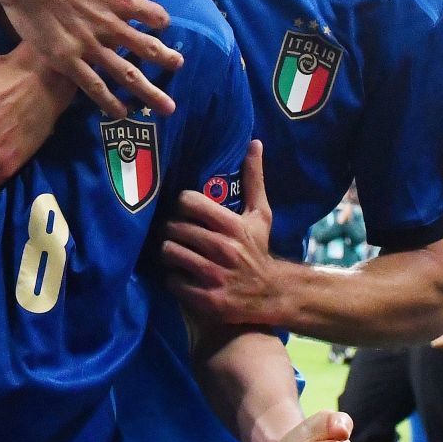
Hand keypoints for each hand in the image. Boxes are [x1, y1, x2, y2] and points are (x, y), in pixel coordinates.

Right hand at [0, 0, 180, 119]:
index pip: (155, 17)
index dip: (160, 22)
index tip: (159, 26)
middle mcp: (111, 26)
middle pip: (148, 49)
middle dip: (167, 60)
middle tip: (178, 67)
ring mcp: (89, 46)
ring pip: (126, 74)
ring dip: (148, 92)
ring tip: (166, 108)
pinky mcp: (67, 59)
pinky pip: (93, 85)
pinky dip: (108, 101)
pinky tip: (120, 112)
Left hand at [161, 141, 285, 327]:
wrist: (273, 295)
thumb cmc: (260, 250)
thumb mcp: (260, 215)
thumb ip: (253, 179)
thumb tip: (253, 143)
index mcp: (232, 225)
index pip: (187, 201)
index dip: (182, 206)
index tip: (185, 213)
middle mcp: (223, 249)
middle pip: (173, 227)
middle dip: (172, 230)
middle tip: (177, 234)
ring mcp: (214, 275)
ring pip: (169, 252)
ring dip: (169, 252)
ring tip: (177, 253)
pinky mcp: (207, 299)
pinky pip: (172, 281)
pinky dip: (174, 278)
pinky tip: (183, 276)